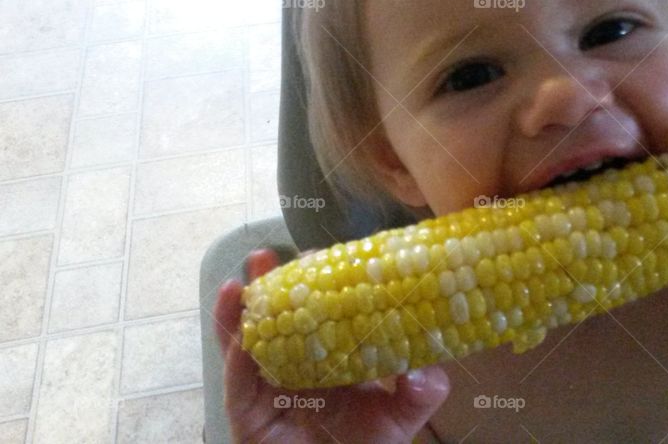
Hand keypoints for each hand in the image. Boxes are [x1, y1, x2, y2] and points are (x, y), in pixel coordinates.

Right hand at [214, 248, 450, 442]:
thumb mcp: (401, 417)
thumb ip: (422, 391)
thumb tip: (429, 367)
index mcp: (330, 356)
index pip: (321, 310)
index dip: (318, 281)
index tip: (321, 253)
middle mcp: (295, 364)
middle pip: (280, 316)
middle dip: (274, 284)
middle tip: (272, 256)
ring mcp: (267, 387)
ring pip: (248, 341)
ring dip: (241, 310)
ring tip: (243, 278)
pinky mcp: (246, 413)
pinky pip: (238, 383)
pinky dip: (236, 357)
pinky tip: (239, 335)